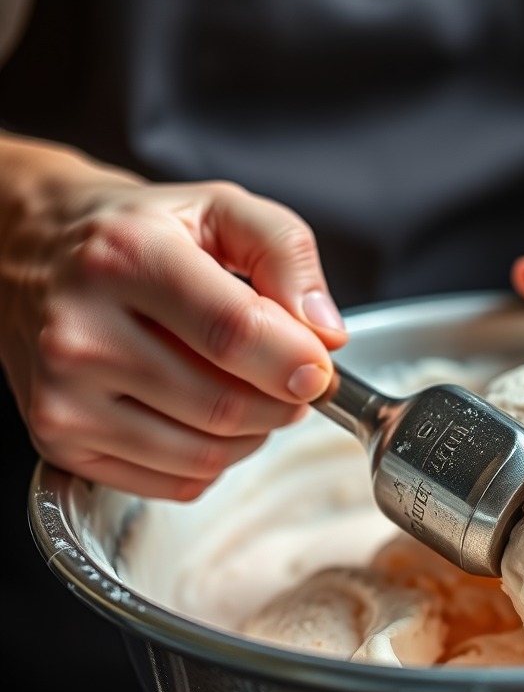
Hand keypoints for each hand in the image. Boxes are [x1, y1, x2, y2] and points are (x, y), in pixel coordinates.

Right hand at [0, 147, 346, 498]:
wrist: (30, 247)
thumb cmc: (137, 232)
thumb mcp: (219, 208)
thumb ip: (287, 254)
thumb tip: (325, 333)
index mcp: (126, 257)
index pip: (233, 333)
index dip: (296, 362)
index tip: (320, 369)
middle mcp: (81, 331)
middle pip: (224, 406)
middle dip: (282, 402)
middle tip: (288, 378)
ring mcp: (63, 395)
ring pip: (205, 456)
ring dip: (254, 435)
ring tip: (250, 393)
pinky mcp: (60, 441)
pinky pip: (176, 483)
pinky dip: (213, 461)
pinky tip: (204, 417)